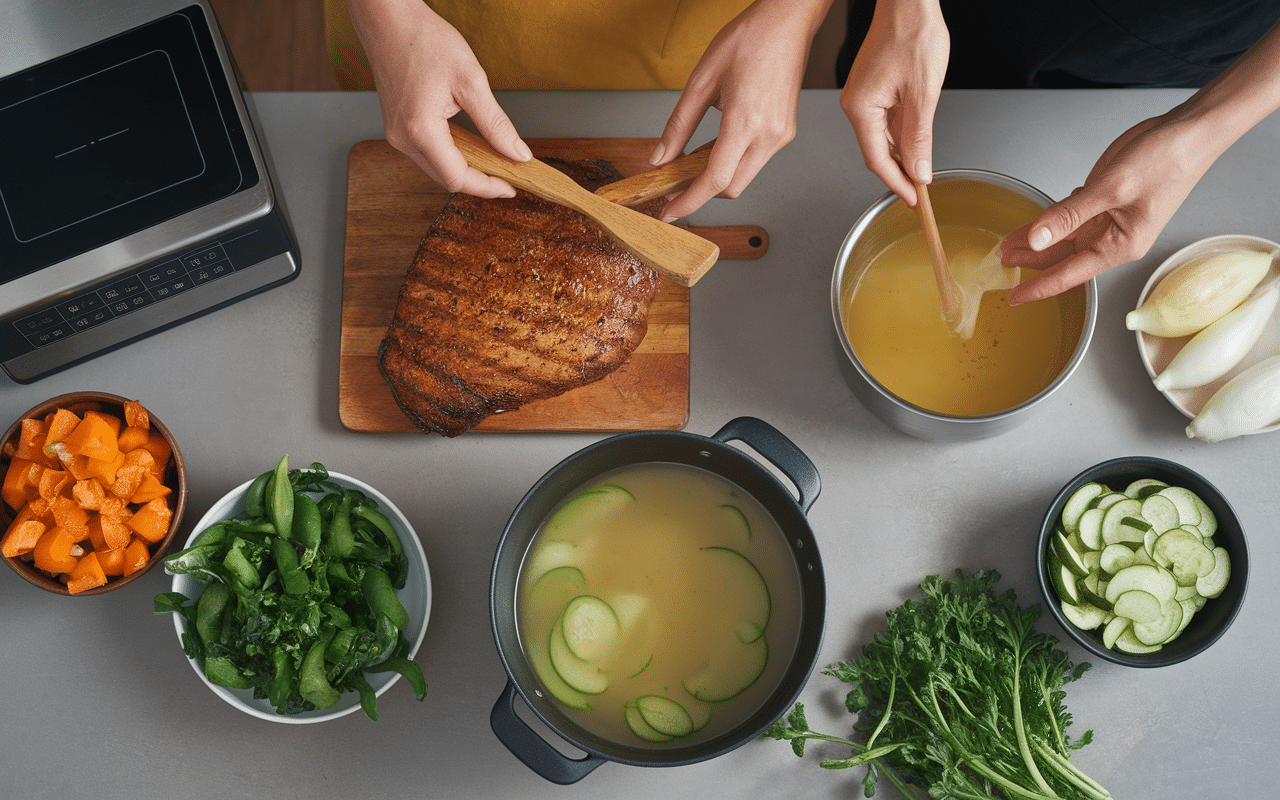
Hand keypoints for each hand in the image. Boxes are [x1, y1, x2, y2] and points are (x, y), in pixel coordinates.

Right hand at [347, 0, 530, 196]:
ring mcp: (396, 135)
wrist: (389, 20)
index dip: (488, 187)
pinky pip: (427, 155)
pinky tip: (471, 147)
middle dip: (479, 181)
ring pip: (436, 169)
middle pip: (446, 180)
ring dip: (465, 169)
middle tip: (508, 175)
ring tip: (494, 161)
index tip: (512, 186)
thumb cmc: (424, 40)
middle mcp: (402, 139)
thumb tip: (518, 153)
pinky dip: (451, 156)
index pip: (458, 178)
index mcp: (420, 130)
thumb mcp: (471, 81)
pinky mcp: (397, 128)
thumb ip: (496, 124)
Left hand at [650, 0, 833, 221]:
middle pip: (730, 187)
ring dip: (715, 178)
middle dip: (700, 193)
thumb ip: (678, 125)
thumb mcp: (701, 81)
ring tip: (689, 164)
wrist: (787, 22)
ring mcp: (781, 136)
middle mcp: (769, 135)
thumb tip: (660, 158)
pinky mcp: (785, 133)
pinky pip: (754, 161)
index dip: (689, 201)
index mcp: (746, 121)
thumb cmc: (749, 39)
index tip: (670, 212)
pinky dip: (731, 163)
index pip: (714, 179)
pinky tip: (714, 149)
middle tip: (672, 187)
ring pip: (743, 177)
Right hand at [839, 0, 948, 205]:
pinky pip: (885, 120)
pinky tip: (914, 143)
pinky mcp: (874, 87)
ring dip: (901, 154)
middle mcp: (856, 104)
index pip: (876, 159)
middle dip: (899, 172)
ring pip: (882, 136)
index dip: (896, 183)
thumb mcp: (922, 94)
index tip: (913, 199)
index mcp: (860, 108)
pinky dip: (900, 135)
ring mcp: (863, 95)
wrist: (909, 1)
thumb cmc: (913, 34)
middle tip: (920, 191)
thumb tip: (918, 171)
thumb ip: (919, 138)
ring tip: (921, 171)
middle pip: (876, 150)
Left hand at [1003, 113, 1220, 305]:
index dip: (1039, 287)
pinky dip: (1053, 219)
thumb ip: (1069, 215)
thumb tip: (1037, 239)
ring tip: (1008, 242)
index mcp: (1120, 245)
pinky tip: (1036, 222)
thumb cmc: (1167, 160)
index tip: (1014, 298)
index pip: (1069, 275)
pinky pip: (1073, 216)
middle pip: (1063, 256)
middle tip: (1000, 259)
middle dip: (1031, 258)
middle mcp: (1114, 238)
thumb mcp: (1111, 189)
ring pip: (1065, 236)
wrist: (1189, 132)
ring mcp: (1110, 219)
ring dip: (1038, 238)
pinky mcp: (1106, 201)